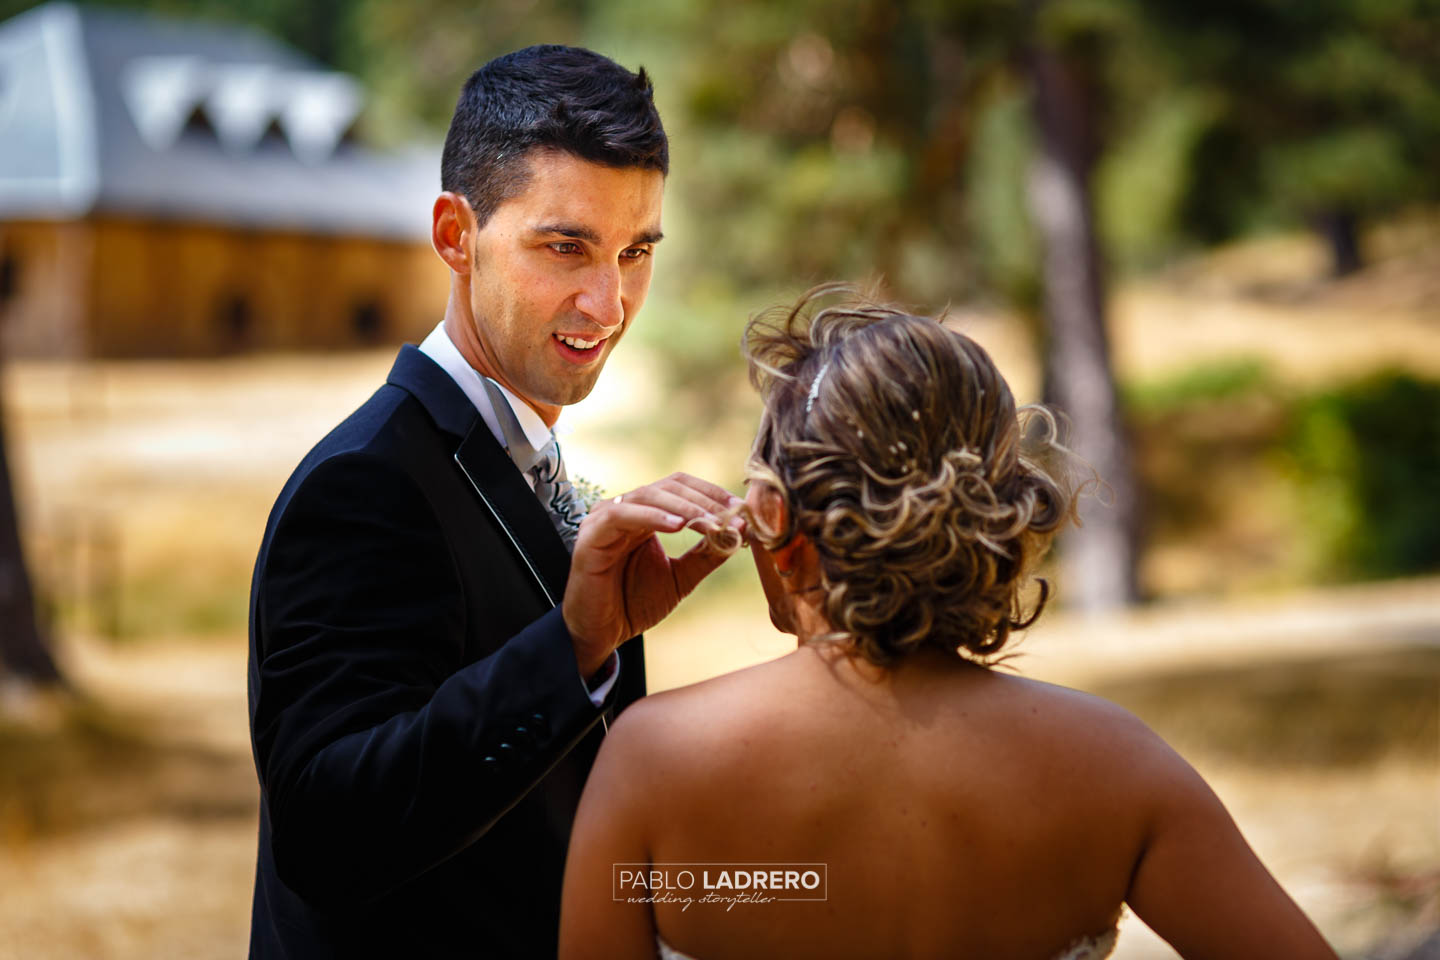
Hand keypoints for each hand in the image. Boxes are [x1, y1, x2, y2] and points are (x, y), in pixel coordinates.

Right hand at [563, 473, 744, 677]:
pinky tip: (677, 526)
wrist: (601, 634)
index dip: (711, 493)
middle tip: (732, 516)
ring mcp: (605, 519)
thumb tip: (738, 534)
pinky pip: (622, 514)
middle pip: (669, 487)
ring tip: (712, 523)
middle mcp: (625, 510)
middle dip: (705, 500)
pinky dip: (652, 517)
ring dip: (685, 508)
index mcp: (645, 515)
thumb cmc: (633, 604)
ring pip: (649, 495)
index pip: (681, 488)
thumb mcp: (680, 578)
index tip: (740, 510)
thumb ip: (705, 556)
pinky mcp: (591, 535)